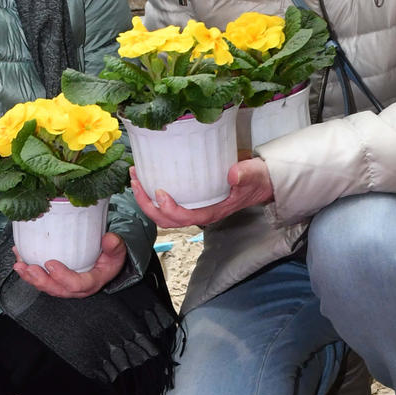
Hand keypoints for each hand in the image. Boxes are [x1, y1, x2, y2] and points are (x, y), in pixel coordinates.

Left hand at [14, 230, 127, 296]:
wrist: (105, 262)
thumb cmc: (110, 257)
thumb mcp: (117, 251)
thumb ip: (114, 246)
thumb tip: (110, 239)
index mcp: (91, 282)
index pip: (77, 284)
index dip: (63, 277)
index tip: (50, 264)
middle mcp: (76, 288)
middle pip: (57, 289)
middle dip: (41, 281)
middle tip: (29, 268)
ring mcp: (64, 285)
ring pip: (46, 287)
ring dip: (30, 278)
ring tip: (19, 266)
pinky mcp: (55, 280)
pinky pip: (40, 280)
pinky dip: (28, 271)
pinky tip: (19, 259)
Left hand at [129, 155, 273, 229]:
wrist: (260, 182)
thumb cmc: (256, 180)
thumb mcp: (254, 175)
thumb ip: (245, 175)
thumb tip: (232, 175)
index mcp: (213, 211)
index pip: (187, 217)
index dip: (170, 209)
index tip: (159, 192)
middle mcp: (200, 212)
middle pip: (168, 220)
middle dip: (148, 205)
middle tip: (136, 182)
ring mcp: (194, 206)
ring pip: (164, 214)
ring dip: (145, 199)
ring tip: (135, 178)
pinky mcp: (191, 198)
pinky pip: (168, 202)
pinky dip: (152, 193)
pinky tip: (146, 176)